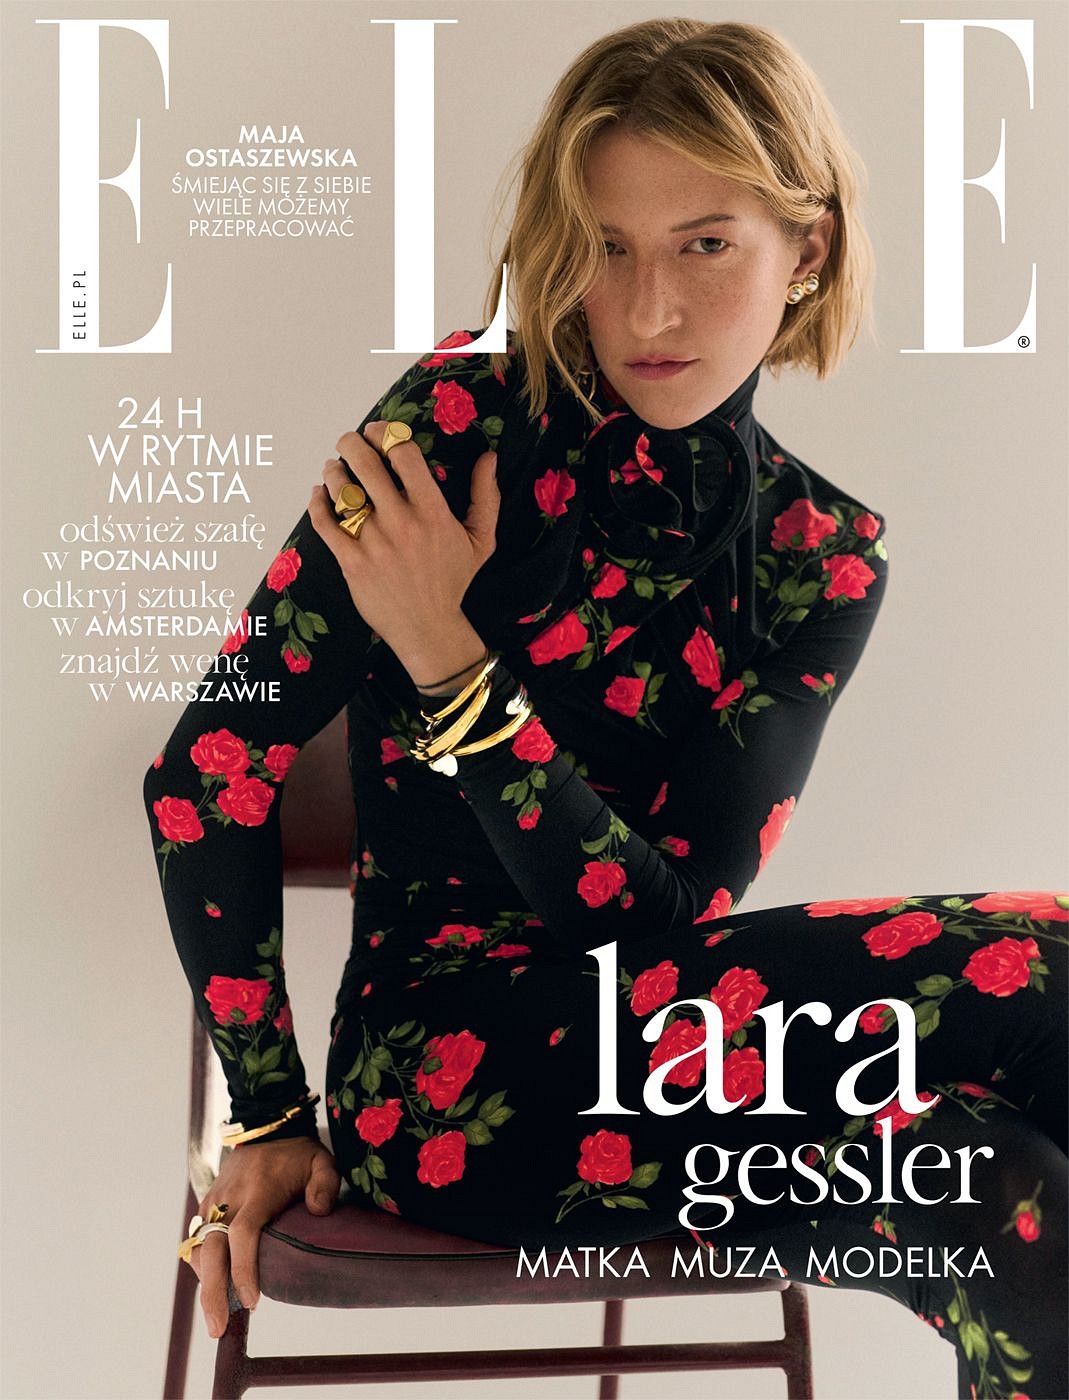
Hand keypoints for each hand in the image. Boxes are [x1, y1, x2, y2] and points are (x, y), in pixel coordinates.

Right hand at [185, 1136, 339, 1337]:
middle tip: (218, 1329)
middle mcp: (230, 1199)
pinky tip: (213, 1289)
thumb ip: (325, 1185)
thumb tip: (319, 1211)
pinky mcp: (207, 1205)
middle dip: (213, 1292)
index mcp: (258, 1191)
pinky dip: (203, 1267)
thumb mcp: (322, 1161)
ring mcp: (214, 1202)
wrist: (264, 1127)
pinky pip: (198, 1241)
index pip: (243, 1234)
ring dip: (205, 1284)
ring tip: (217, 1318)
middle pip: (213, 1250)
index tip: (252, 1300)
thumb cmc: (297, 1152)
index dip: (244, 1269)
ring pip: (201, 1250)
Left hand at [307, 421, 498, 667]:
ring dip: (333, 471)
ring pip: (342, 491)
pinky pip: (325, 524)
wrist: (428, 628)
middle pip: (366, 464)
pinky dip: (317, 503)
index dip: (387, 433)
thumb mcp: (480, 540)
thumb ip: (486, 497)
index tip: (379, 430)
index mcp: (432, 512)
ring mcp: (374, 543)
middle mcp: (402, 523)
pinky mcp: (352, 563)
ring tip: (333, 468)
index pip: (404, 455)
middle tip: (349, 440)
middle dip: (352, 442)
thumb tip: (488, 458)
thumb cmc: (453, 581)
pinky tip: (319, 494)